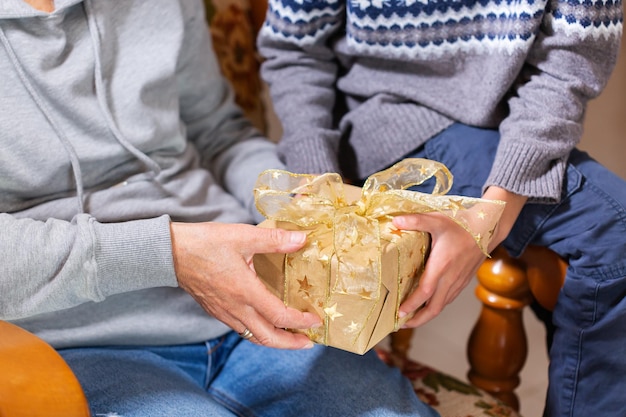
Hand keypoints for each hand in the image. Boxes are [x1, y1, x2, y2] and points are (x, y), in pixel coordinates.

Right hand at [170, 222, 320, 348]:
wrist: (169, 253)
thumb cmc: (205, 243)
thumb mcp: (243, 236)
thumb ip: (274, 239)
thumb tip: (302, 238)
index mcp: (245, 292)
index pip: (280, 316)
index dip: (300, 322)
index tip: (316, 320)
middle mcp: (235, 308)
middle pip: (268, 338)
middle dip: (291, 344)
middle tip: (308, 343)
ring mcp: (224, 312)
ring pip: (253, 336)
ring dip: (275, 340)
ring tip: (290, 336)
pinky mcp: (215, 310)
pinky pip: (241, 329)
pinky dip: (257, 331)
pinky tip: (263, 322)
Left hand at [394, 186, 526, 327]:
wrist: (489, 227)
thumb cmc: (462, 223)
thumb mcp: (436, 220)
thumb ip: (415, 221)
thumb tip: (395, 220)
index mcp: (442, 265)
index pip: (425, 292)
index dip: (412, 305)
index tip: (399, 312)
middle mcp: (451, 278)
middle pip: (434, 308)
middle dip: (417, 319)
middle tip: (401, 324)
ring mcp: (459, 281)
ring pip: (442, 306)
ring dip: (426, 315)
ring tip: (411, 318)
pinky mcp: (464, 280)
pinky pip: (449, 299)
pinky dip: (437, 306)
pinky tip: (428, 305)